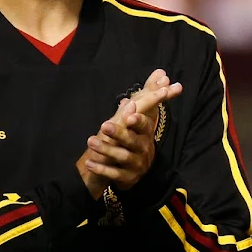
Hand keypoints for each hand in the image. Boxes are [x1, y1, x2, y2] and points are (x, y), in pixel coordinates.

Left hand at [78, 70, 182, 194]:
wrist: (130, 170)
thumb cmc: (134, 138)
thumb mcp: (138, 116)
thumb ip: (149, 95)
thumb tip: (162, 73)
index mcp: (145, 133)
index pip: (145, 124)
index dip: (139, 120)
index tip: (130, 114)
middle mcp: (143, 148)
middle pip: (133, 140)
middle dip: (120, 133)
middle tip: (105, 126)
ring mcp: (136, 164)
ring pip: (122, 157)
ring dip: (106, 149)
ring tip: (91, 140)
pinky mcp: (127, 178)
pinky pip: (114, 173)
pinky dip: (101, 168)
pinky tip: (89, 162)